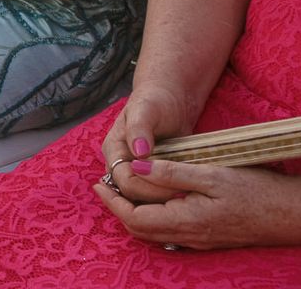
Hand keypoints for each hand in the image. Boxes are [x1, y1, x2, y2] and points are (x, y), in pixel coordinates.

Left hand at [96, 157, 300, 250]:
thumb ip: (172, 173)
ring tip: (125, 189)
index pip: (135, 217)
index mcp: (186, 220)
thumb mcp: (211, 174)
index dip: (112, 201)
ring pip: (156, 232)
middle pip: (141, 228)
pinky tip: (157, 199)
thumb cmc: (257, 191)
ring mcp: (201, 240)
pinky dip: (154, 217)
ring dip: (135, 213)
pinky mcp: (211, 237)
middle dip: (118, 208)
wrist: (296, 214)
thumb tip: (136, 168)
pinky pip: (172, 232)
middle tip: (105, 184)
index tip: (98, 183)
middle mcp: (190, 236)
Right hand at [99, 89, 197, 205]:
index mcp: (114, 150)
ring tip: (186, 195)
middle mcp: (121, 164)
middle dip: (157, 196)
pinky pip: (154, 194)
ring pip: (142, 198)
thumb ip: (139, 129)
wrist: (168, 100)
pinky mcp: (150, 176)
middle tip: (185, 193)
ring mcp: (135, 171)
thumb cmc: (155, 101)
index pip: (125, 180)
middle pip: (131, 194)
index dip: (147, 187)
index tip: (174, 186)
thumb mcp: (146, 110)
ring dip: (162, 200)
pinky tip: (185, 193)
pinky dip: (167, 197)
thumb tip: (139, 152)